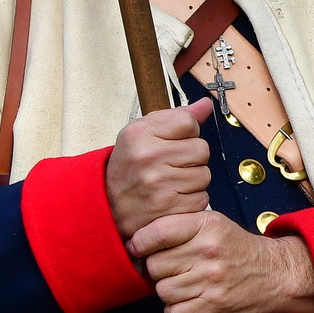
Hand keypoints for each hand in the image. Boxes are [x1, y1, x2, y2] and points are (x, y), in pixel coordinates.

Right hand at [109, 99, 214, 237]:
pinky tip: (173, 197)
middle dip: (191, 157)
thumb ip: (175, 117)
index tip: (172, 142)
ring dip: (193, 180)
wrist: (108, 206)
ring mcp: (159, 184)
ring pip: (205, 175)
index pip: (188, 122)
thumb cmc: (129, 168)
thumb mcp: (141, 134)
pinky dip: (191, 199)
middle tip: (171, 165)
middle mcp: (148, 157)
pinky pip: (202, 198)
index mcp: (140, 134)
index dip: (186, 132)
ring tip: (171, 182)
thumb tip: (206, 105)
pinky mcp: (170, 207)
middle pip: (202, 149)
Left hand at [127, 210, 313, 312]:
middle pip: (155, 266)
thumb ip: (181, 227)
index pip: (157, 233)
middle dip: (158, 270)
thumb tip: (139, 241)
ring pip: (163, 291)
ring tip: (182, 286)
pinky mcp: (215, 305)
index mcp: (207, 226)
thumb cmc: (239, 249)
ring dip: (168, 292)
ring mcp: (212, 280)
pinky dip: (176, 311)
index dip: (140, 243)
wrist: (278, 273)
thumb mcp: (215, 224)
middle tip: (171, 270)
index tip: (138, 249)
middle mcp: (208, 251)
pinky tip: (187, 302)